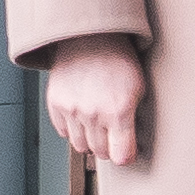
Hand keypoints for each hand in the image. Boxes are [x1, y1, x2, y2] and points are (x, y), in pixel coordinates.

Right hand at [43, 36, 147, 168]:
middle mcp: (94, 114)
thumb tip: (130, 146)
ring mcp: (72, 110)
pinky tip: (82, 115)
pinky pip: (64, 132)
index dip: (126, 156)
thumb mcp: (139, 89)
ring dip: (90, 140)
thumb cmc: (119, 62)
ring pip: (81, 146)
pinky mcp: (55, 105)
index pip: (122, 156)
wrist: (91, 39)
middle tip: (113, 134)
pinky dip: (73, 129)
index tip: (127, 151)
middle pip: (100, 153)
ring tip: (98, 125)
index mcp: (120, 111)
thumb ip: (134, 119)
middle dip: (109, 147)